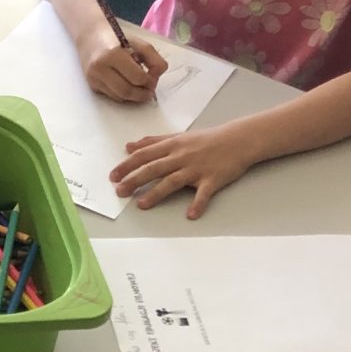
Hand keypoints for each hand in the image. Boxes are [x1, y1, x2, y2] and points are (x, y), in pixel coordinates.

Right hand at [81, 19, 166, 102]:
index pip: (137, 77)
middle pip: (127, 91)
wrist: (90, 36)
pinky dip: (124, 95)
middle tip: (150, 91)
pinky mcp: (91, 84)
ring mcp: (94, 78)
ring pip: (119, 97)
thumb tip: (156, 77)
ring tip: (141, 89)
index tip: (153, 79)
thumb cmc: (116, 39)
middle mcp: (100, 67)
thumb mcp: (138, 43)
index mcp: (113, 53)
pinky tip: (128, 86)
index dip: (150, 81)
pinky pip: (112, 96)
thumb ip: (154, 59)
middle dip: (142, 94)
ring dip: (134, 97)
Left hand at [113, 119, 260, 218]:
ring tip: (141, 204)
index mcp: (172, 146)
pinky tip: (190, 215)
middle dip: (134, 180)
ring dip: (156, 193)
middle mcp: (182, 156)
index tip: (112, 176)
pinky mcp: (213, 179)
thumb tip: (129, 147)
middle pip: (154, 168)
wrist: (237, 140)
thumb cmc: (206, 140)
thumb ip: (153, 142)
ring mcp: (197, 168)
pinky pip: (204, 193)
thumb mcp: (178, 137)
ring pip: (173, 181)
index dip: (127, 165)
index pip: (145, 155)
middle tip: (119, 192)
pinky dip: (198, 204)